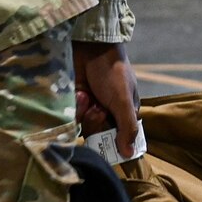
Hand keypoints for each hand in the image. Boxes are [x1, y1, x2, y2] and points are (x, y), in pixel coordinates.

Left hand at [73, 41, 141, 158]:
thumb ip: (127, 128)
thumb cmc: (113, 72)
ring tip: (87, 96)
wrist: (91, 47)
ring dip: (85, 112)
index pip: (121, 137)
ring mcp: (91, 106)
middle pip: (100, 134)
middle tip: (98, 109)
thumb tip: (129, 154)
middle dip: (96, 123)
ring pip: (84, 125)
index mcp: (126, 111)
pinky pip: (72, 115)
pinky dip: (75, 106)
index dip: (114, 140)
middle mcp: (109, 111)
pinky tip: (80, 92)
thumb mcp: (123, 101)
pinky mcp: (76, 101)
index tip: (108, 142)